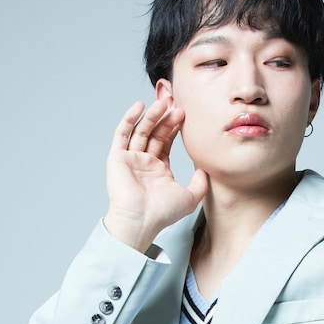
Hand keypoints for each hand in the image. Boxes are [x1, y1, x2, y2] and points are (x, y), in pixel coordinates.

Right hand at [104, 100, 207, 251]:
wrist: (142, 220)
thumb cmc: (163, 213)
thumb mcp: (191, 197)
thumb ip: (200, 182)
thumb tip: (206, 168)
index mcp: (159, 170)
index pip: (166, 142)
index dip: (174, 127)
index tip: (184, 114)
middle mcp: (144, 163)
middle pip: (155, 133)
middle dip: (165, 118)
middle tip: (176, 104)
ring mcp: (130, 159)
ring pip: (141, 131)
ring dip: (152, 116)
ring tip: (163, 103)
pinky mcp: (117, 158)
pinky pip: (122, 134)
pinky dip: (129, 119)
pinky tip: (139, 106)